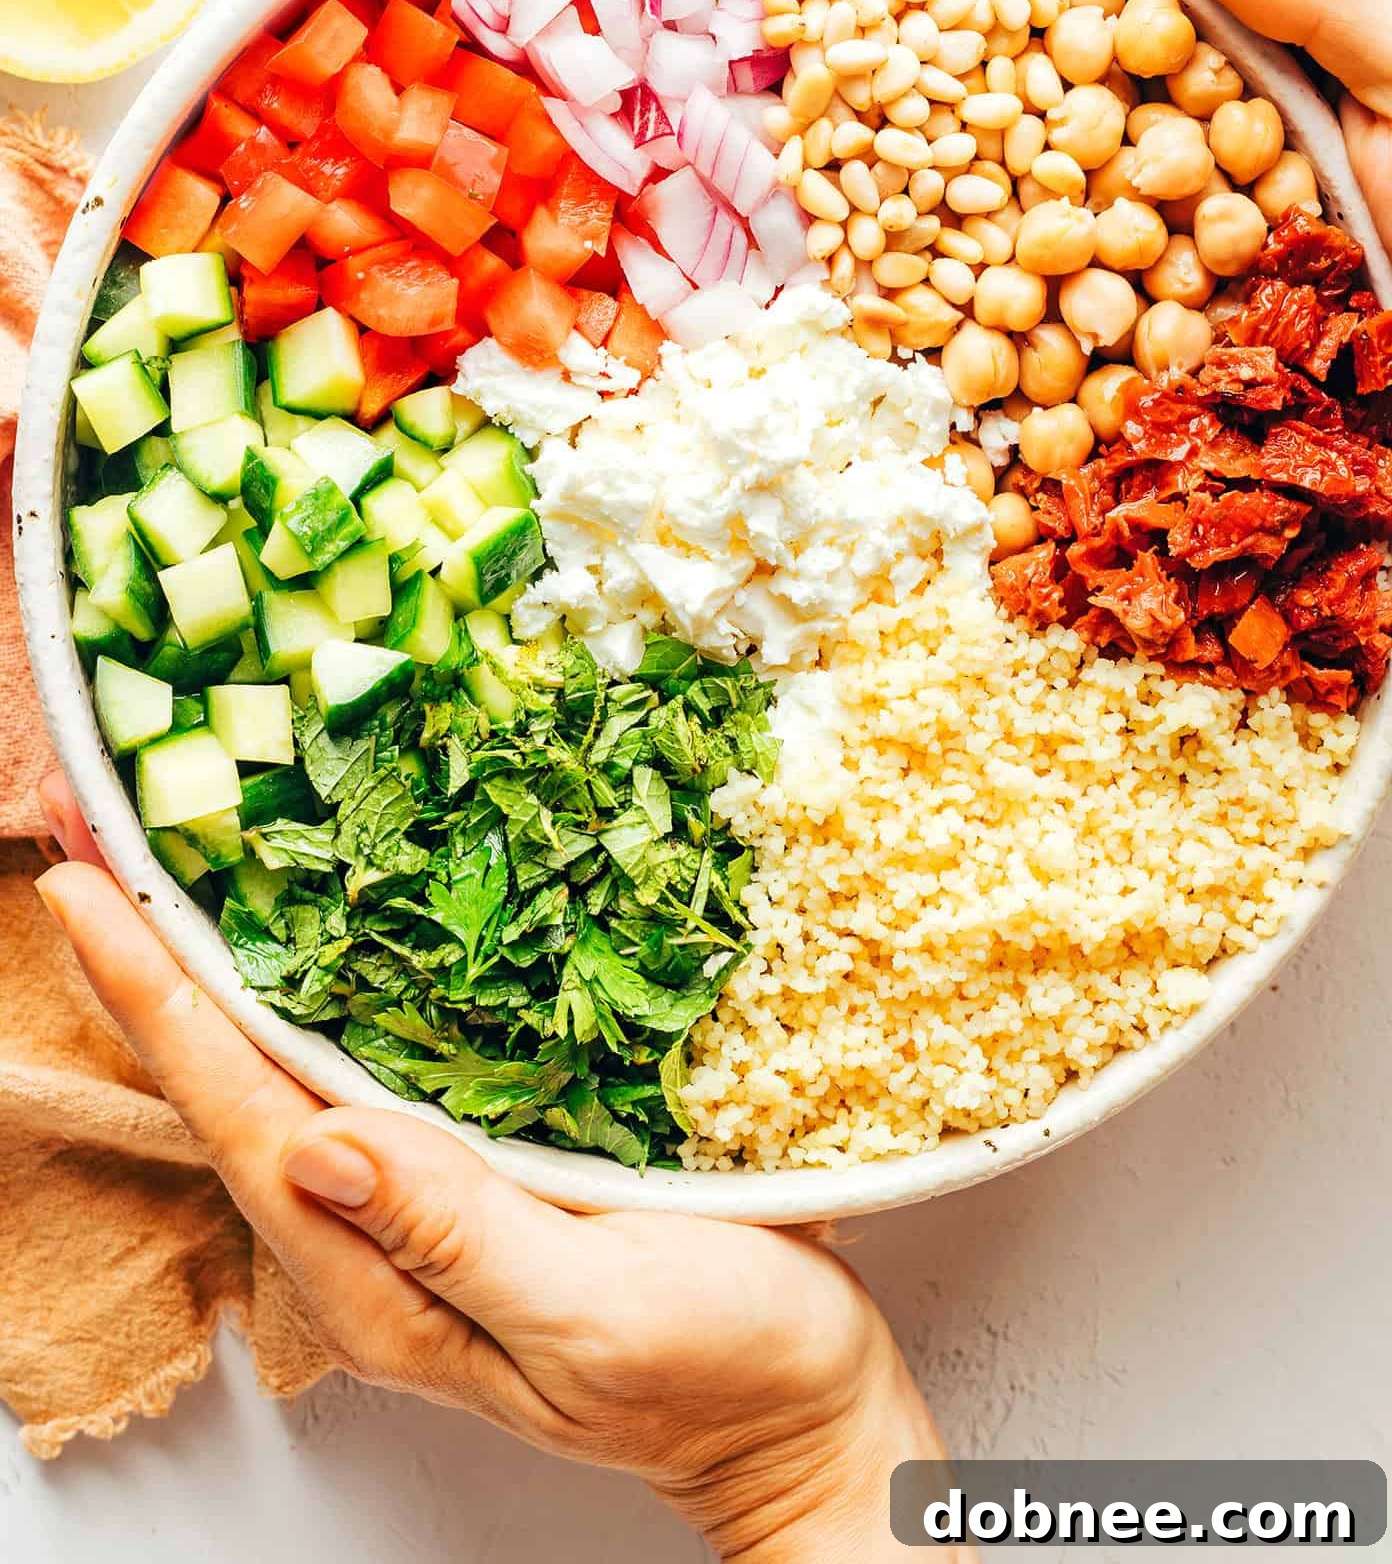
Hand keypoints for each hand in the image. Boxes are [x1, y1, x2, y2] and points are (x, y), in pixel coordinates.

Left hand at [35, 776, 948, 1563]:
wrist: (803, 1415)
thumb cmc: (720, 1375)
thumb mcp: (594, 1315)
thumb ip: (456, 1236)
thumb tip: (319, 1145)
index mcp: (385, 1281)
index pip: (241, 1120)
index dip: (158, 1001)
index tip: (87, 897)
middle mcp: (379, 1238)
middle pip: (233, 1086)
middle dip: (152, 964)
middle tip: (89, 841)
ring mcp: (426, 1204)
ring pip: (290, 1067)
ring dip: (215, 962)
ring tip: (158, 861)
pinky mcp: (481, 1169)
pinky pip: (373, 1062)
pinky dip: (318, 984)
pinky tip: (310, 927)